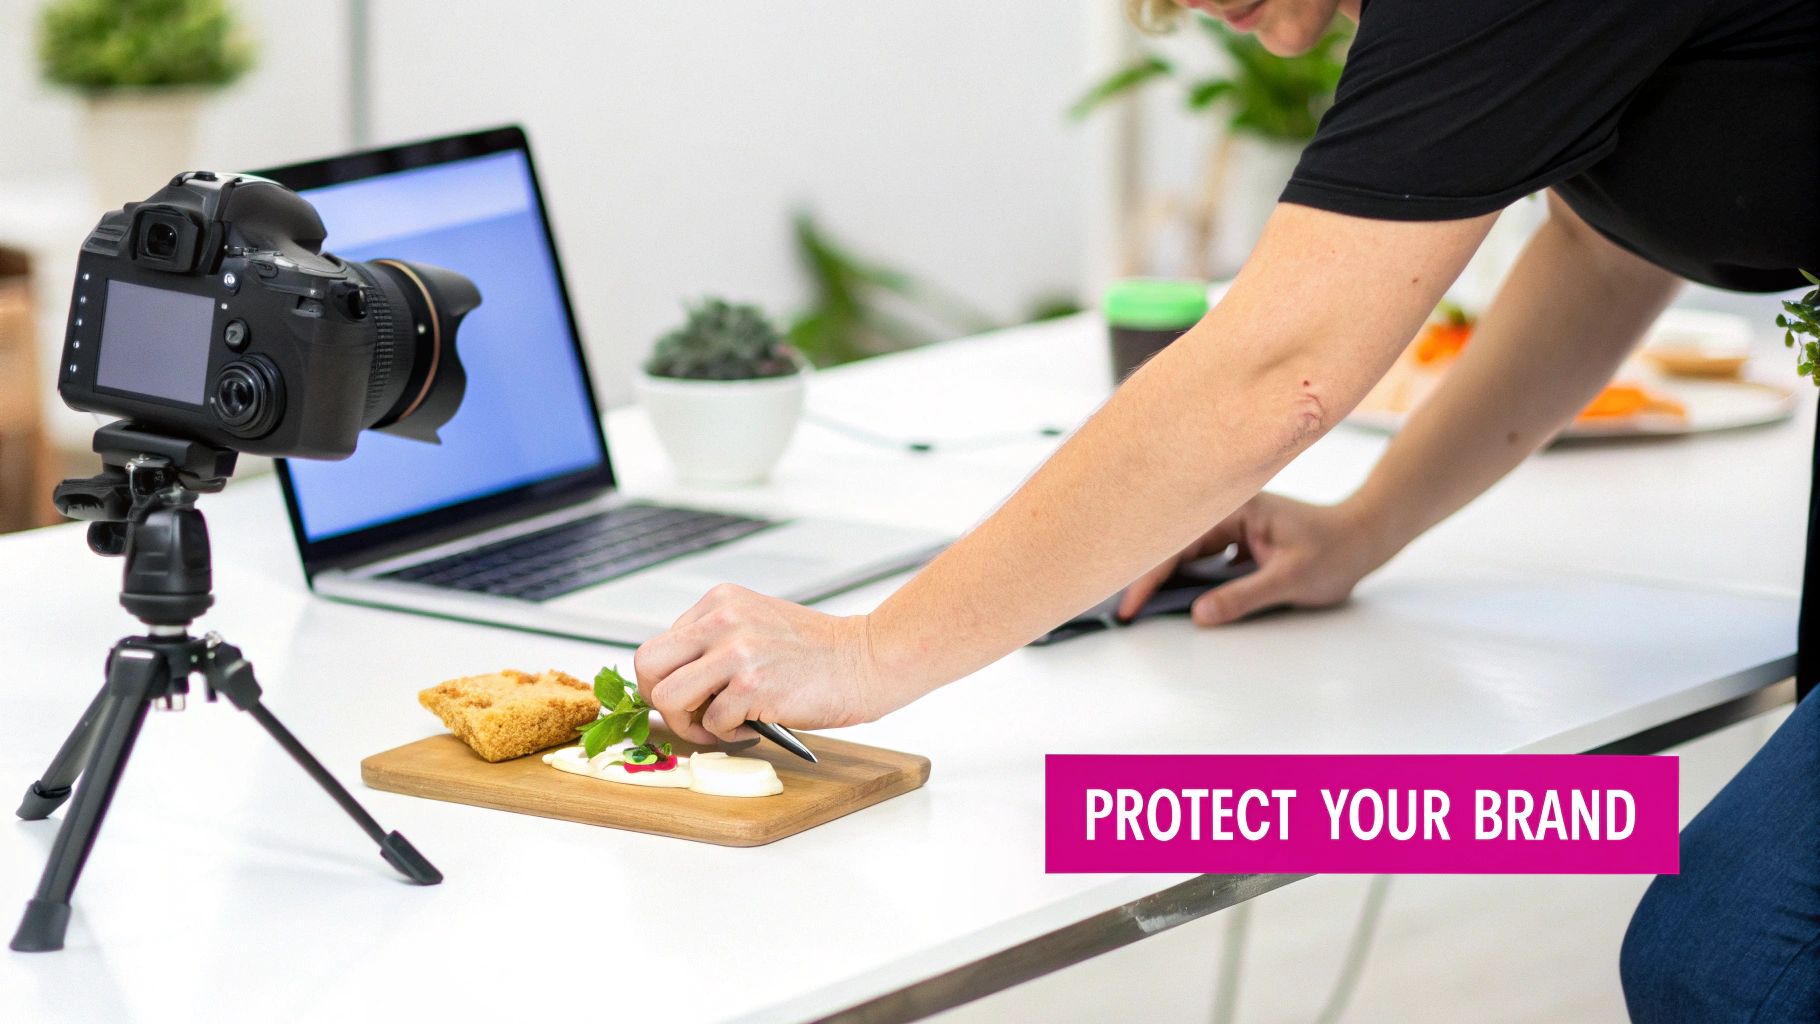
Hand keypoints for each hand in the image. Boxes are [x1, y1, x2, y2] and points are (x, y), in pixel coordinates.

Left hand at [633, 584, 890, 744]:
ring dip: (690, 723)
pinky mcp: (752, 686)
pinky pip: (712, 723)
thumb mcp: (756, 624)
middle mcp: (722, 620)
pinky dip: (729, 733)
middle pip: (648, 665)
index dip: (665, 680)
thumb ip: (715, 641)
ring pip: (668, 698)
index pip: (659, 644)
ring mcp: (736, 652)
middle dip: (661, 700)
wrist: (868, 660)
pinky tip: (754, 725)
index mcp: (720, 601)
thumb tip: (675, 680)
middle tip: (689, 715)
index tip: (686, 697)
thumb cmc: (817, 651)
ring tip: (720, 725)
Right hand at [1116, 493, 1388, 626]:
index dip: (1150, 576)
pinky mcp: (1238, 541)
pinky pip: (1202, 559)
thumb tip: (1198, 614)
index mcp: (1236, 507)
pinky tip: (1173, 599)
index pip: (1179, 542)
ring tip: (1139, 606)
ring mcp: (1232, 526)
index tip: (1130, 606)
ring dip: (1165, 578)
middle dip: (1146, 575)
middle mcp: (1228, 511)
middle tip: (1123, 609)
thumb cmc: (1334, 551)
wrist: (1363, 539)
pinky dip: (1187, 579)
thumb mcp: (1290, 578)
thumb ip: (1243, 596)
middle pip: (1174, 545)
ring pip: (1186, 552)